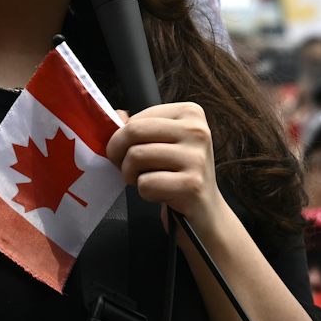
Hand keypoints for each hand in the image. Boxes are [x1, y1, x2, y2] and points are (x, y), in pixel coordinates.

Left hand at [106, 103, 224, 226]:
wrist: (205, 207)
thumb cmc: (178, 171)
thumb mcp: (163, 141)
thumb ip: (139, 125)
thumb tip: (115, 115)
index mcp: (190, 113)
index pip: (137, 118)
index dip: (120, 136)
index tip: (124, 149)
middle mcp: (197, 132)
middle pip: (134, 131)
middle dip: (118, 152)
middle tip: (123, 165)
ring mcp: (197, 158)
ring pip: (136, 156)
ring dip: (130, 174)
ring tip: (144, 179)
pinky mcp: (192, 184)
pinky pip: (146, 183)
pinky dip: (144, 192)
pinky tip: (160, 193)